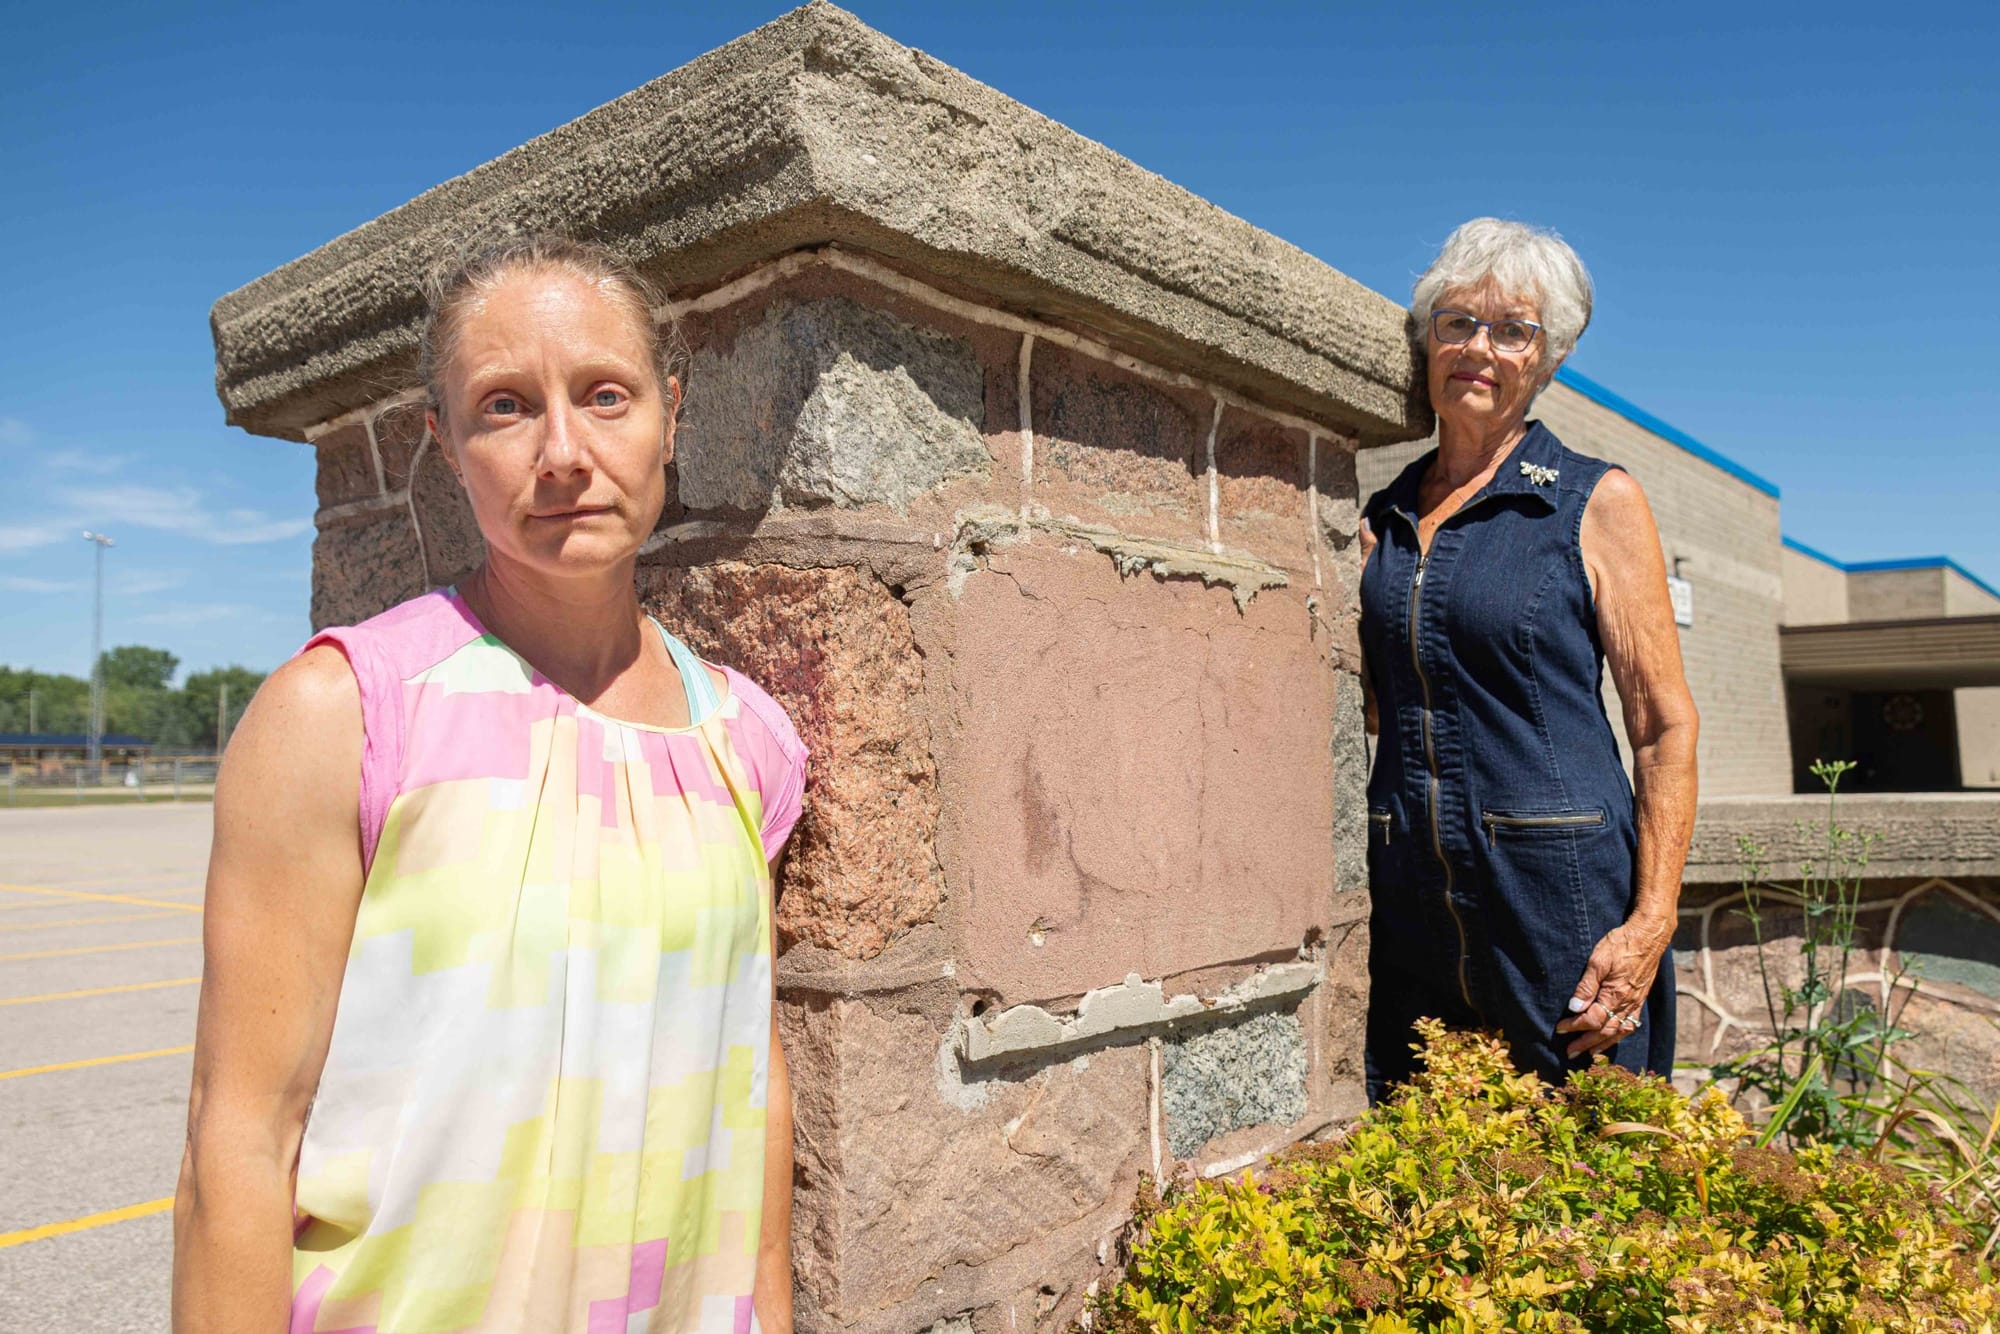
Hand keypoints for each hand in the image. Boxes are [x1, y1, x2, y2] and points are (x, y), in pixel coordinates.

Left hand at [1555, 917, 1671, 1058]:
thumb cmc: (1621, 944)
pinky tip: (1613, 1038)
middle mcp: (1627, 1003)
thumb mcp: (1598, 960)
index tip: (1560, 1029)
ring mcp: (1635, 1003)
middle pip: (1605, 1031)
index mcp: (1615, 994)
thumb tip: (1575, 1007)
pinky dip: (1620, 1035)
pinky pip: (1631, 1024)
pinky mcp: (1640, 999)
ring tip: (1589, 1053)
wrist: (1649, 937)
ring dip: (1603, 1044)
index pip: (1592, 1019)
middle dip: (1586, 1043)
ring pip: (1619, 1031)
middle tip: (1570, 1052)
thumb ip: (1586, 985)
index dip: (1575, 1027)